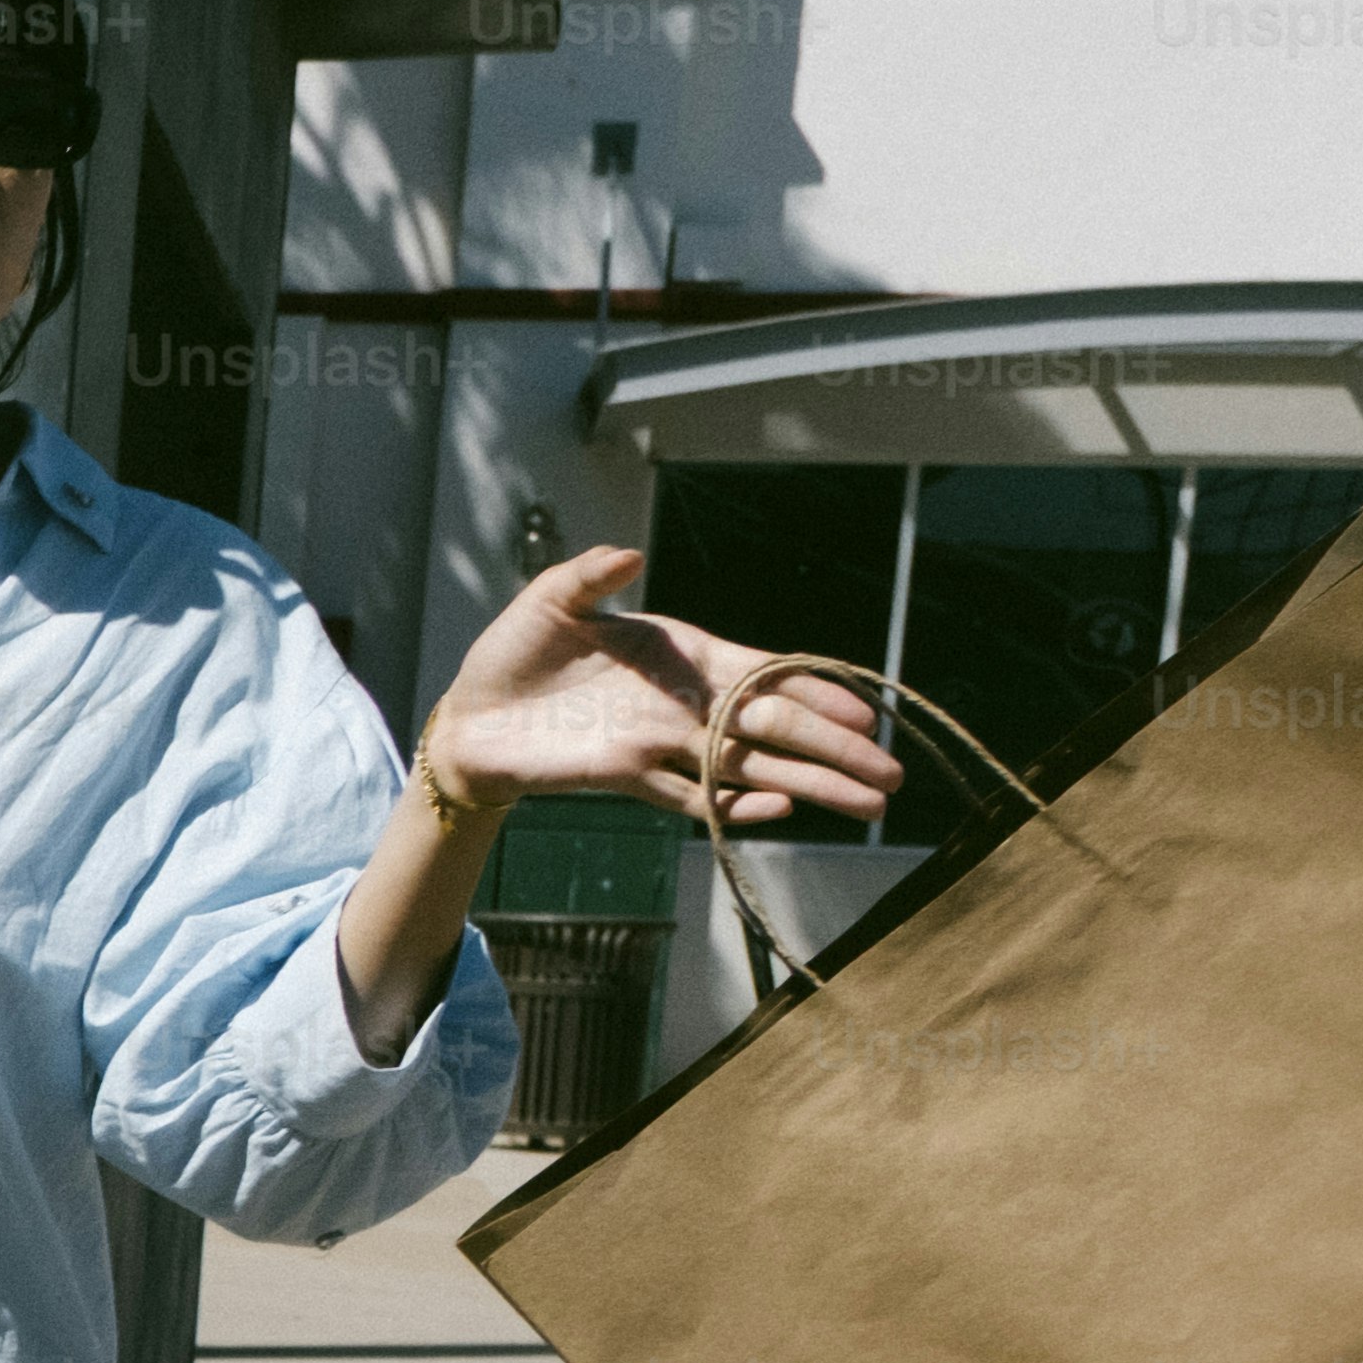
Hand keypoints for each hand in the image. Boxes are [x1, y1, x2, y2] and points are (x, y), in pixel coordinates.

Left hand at [420, 549, 900, 830]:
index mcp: (684, 655)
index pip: (768, 674)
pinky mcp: (629, 777)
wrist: (469, 716)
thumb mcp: (552, 600)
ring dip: (808, 787)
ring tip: (866, 807)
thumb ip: (592, 574)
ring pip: (750, 769)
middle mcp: (685, 703)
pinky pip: (691, 796)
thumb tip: (629, 551)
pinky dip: (732, 804)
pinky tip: (777, 810)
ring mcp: (662, 744)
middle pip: (776, 729)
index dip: (818, 691)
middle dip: (836, 751)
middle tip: (893, 774)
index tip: (870, 713)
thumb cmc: (514, 653)